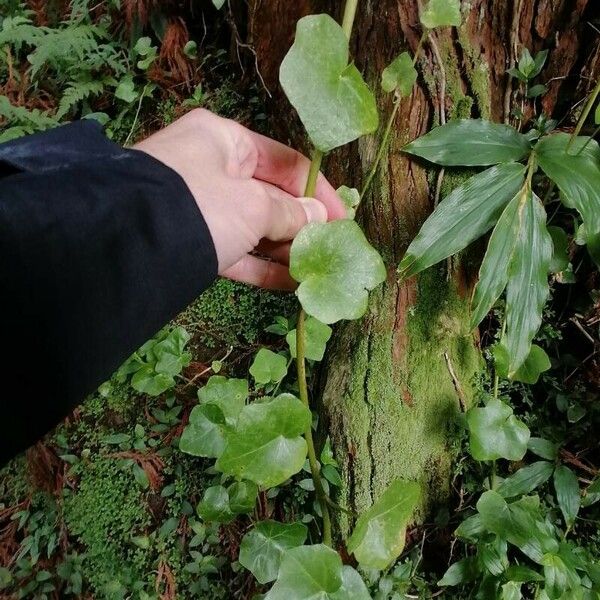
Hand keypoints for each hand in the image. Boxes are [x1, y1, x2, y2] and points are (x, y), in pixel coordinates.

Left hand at [134, 109, 344, 289]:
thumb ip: (290, 213)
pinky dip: (261, 267)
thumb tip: (318, 219)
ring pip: (254, 228)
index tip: (343, 219)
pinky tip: (291, 284)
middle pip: (270, 195)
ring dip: (284, 250)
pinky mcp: (191, 242)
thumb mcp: (251, 206)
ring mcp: (200, 207)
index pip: (285, 161)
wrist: (123, 246)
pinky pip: (235, 252)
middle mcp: (211, 168)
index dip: (318, 191)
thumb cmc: (197, 206)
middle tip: (331, 250)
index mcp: (224, 140)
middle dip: (302, 224)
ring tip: (316, 270)